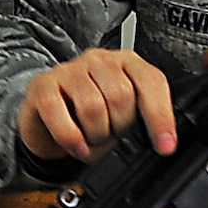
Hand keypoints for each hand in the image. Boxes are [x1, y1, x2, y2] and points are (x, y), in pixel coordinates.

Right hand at [19, 48, 176, 161]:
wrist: (46, 120)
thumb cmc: (89, 118)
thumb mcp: (121, 118)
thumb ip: (139, 123)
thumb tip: (157, 142)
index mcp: (127, 63)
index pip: (151, 82)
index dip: (160, 116)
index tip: (164, 146)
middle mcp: (100, 60)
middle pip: (122, 96)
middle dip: (120, 129)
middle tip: (111, 137)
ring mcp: (69, 70)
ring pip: (93, 107)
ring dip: (96, 136)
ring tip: (92, 140)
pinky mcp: (42, 85)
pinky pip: (59, 113)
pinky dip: (71, 137)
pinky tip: (77, 146)